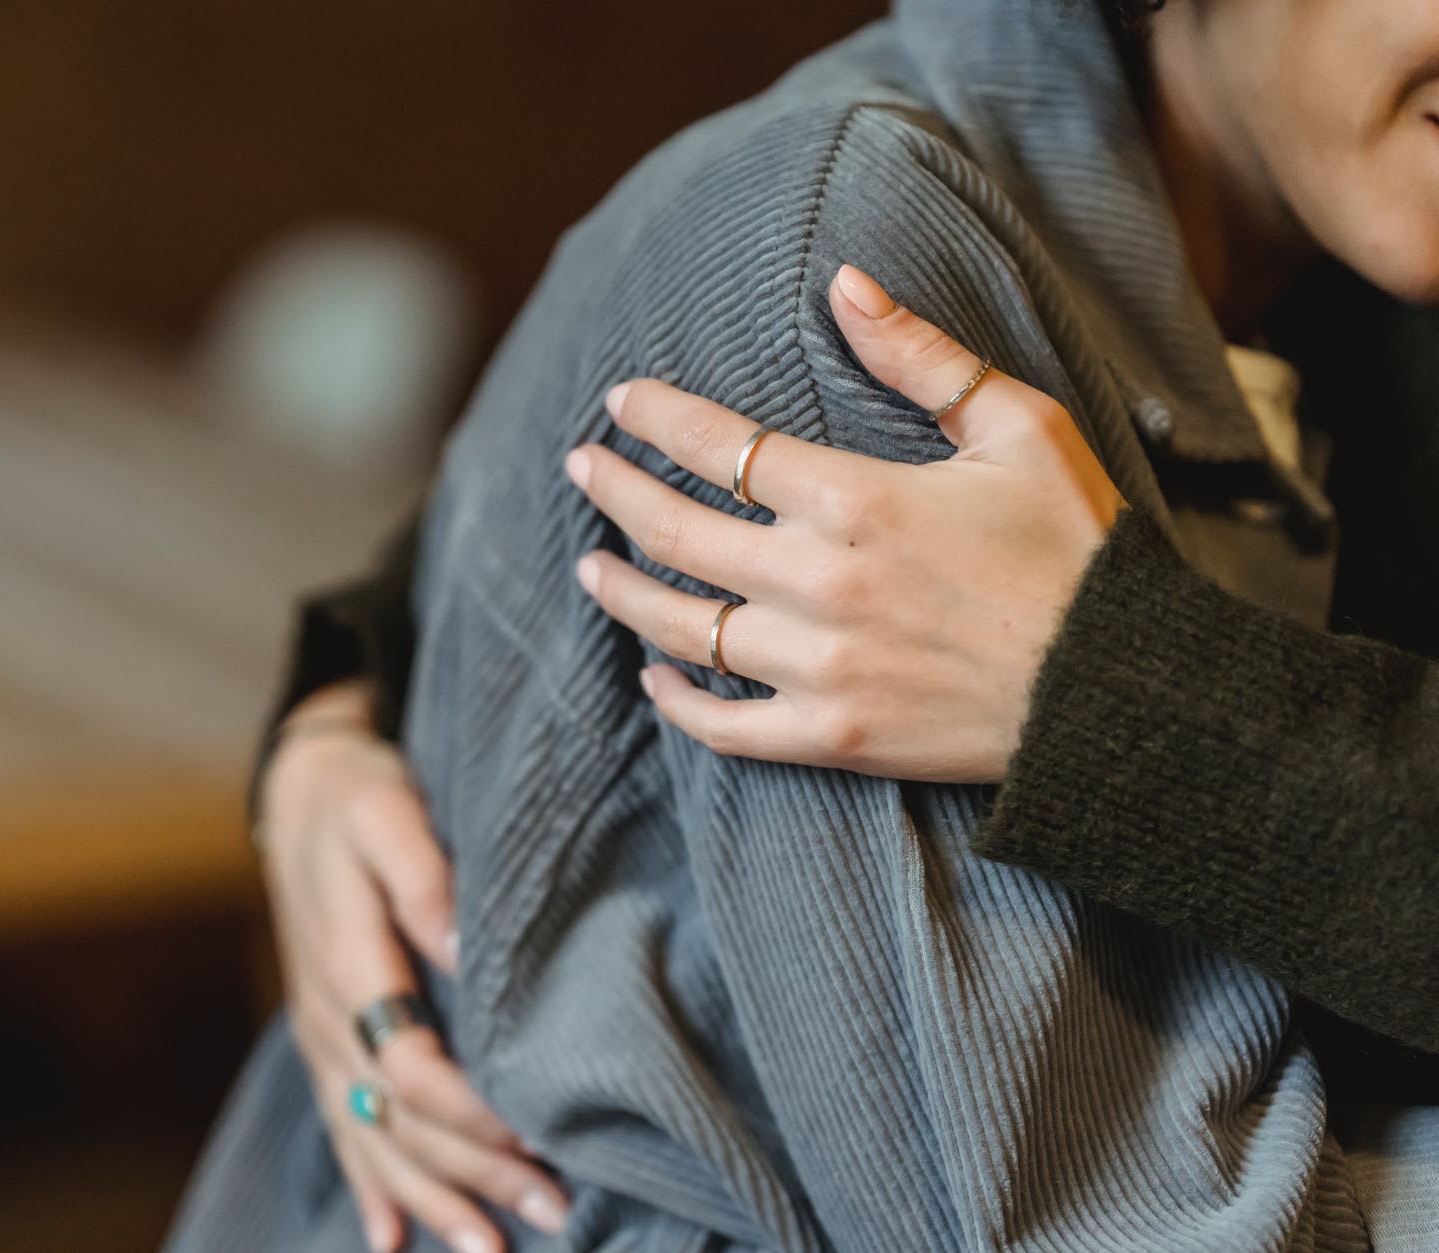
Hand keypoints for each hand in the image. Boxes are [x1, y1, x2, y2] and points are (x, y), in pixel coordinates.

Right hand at [255, 677, 567, 1252]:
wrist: (301, 793)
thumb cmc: (359, 796)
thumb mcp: (387, 810)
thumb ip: (421, 877)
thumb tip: (461, 946)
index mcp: (349, 964)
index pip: (408, 1066)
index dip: (469, 1113)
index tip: (535, 1137)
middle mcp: (330, 1017)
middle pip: (400, 1120)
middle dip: (474, 1174)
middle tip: (555, 1210)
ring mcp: (323, 1037)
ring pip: (372, 1138)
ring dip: (433, 1198)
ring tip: (491, 1250)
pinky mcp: (327, 1042)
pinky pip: (342, 1128)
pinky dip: (371, 1186)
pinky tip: (393, 1236)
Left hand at [561, 264, 1125, 783]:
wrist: (1120, 692)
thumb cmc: (1077, 550)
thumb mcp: (1019, 429)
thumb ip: (921, 357)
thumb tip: (844, 280)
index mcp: (856, 499)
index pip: (720, 447)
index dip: (657, 419)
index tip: (619, 402)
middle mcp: (820, 583)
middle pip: (677, 531)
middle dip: (614, 492)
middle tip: (580, 468)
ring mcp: (819, 667)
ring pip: (683, 627)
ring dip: (625, 591)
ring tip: (590, 565)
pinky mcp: (833, 737)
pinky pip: (724, 726)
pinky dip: (677, 703)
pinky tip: (653, 678)